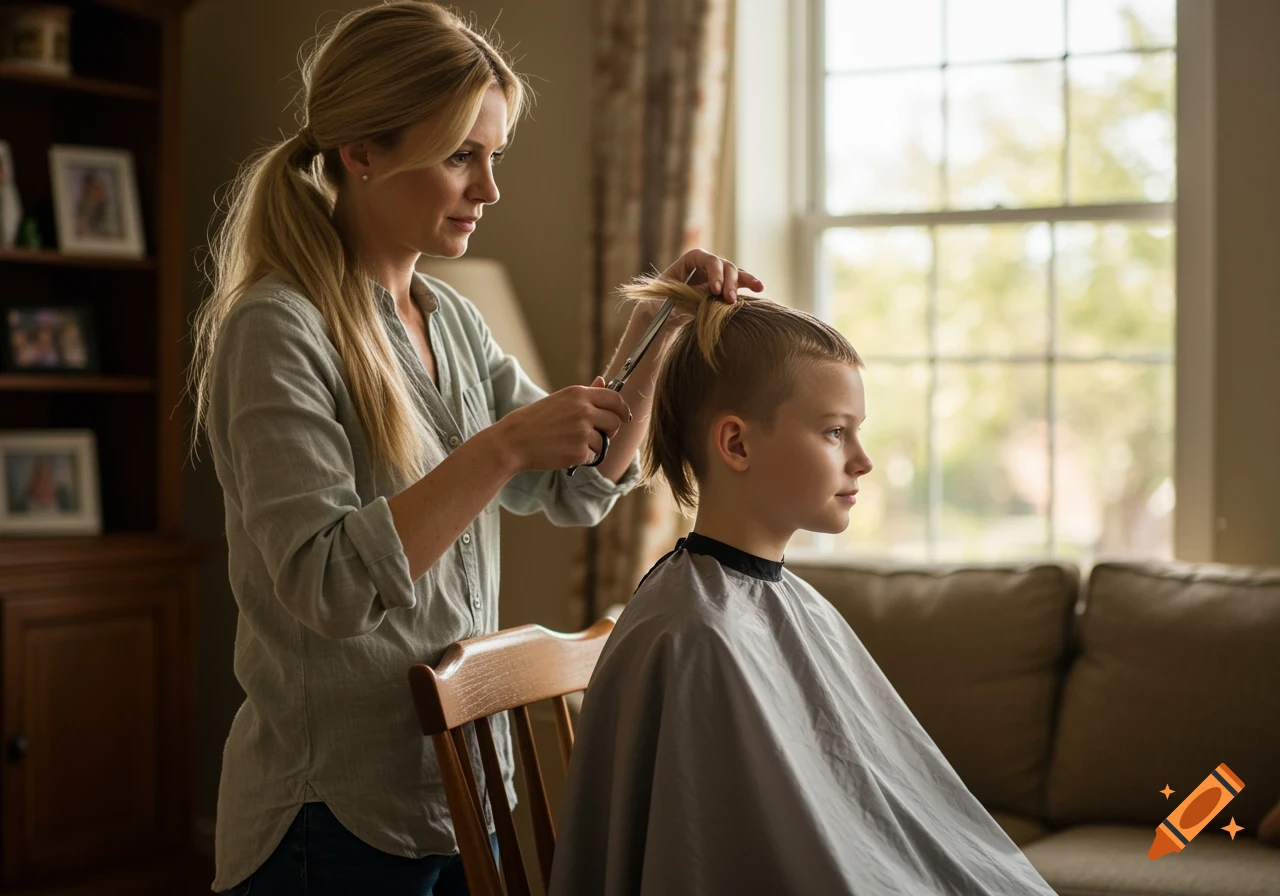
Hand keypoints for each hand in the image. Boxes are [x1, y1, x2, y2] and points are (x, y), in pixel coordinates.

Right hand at [491, 376, 631, 471]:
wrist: (513, 441)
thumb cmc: (534, 420)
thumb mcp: (560, 400)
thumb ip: (585, 394)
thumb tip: (603, 380)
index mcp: (579, 394)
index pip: (615, 398)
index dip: (623, 409)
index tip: (624, 417)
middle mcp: (584, 410)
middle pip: (615, 421)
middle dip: (610, 430)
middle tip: (595, 434)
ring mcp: (582, 432)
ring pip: (604, 442)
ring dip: (593, 446)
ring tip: (570, 442)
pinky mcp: (579, 452)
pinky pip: (593, 457)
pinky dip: (582, 458)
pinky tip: (564, 451)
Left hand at [658, 248, 763, 306]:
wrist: (661, 314)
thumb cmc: (658, 303)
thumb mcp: (665, 299)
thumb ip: (683, 297)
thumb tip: (700, 302)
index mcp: (690, 260)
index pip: (706, 259)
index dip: (714, 272)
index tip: (714, 290)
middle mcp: (706, 265)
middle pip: (724, 266)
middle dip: (729, 281)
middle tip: (728, 299)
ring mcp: (717, 276)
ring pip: (734, 273)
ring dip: (743, 281)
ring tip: (756, 288)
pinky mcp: (723, 289)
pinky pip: (738, 284)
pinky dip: (748, 285)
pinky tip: (759, 287)